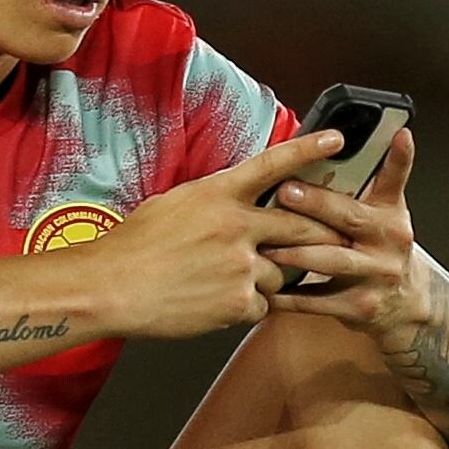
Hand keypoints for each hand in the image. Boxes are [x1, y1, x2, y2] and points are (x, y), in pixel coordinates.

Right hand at [93, 132, 344, 339]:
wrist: (111, 288)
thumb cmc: (133, 247)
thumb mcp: (173, 204)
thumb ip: (214, 201)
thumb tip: (237, 202)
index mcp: (218, 194)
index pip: (273, 165)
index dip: (308, 149)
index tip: (337, 141)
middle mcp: (236, 226)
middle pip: (301, 226)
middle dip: (318, 236)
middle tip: (329, 240)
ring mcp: (241, 265)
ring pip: (282, 273)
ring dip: (269, 279)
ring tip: (229, 282)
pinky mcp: (239, 302)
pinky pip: (262, 306)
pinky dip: (247, 307)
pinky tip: (217, 303)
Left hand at [263, 124, 438, 335]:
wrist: (404, 303)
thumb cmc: (380, 247)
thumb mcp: (384, 211)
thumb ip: (370, 181)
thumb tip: (349, 140)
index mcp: (390, 212)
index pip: (393, 179)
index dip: (398, 157)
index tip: (397, 134)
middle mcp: (388, 242)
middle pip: (350, 218)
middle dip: (316, 204)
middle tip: (285, 191)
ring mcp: (376, 276)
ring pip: (331, 260)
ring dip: (295, 251)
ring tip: (265, 243)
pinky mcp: (359, 307)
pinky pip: (317, 300)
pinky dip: (288, 295)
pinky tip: (264, 287)